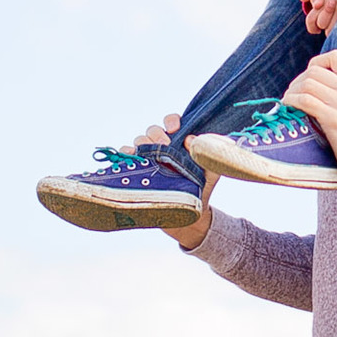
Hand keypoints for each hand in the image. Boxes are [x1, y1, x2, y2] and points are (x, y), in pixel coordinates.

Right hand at [135, 113, 214, 249]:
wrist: (190, 216)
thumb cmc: (201, 188)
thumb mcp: (211, 171)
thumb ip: (208, 153)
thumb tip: (191, 139)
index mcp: (179, 142)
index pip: (172, 123)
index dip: (171, 121)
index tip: (175, 128)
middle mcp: (162, 148)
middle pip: (153, 131)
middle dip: (156, 133)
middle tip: (164, 143)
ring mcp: (149, 159)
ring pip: (138, 142)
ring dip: (142, 143)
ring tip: (150, 153)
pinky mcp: (138, 172)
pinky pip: (125, 158)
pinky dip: (125, 154)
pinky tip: (130, 157)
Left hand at [284, 51, 336, 194]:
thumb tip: (313, 85)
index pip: (335, 56)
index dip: (316, 62)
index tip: (308, 76)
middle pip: (314, 71)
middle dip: (298, 81)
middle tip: (293, 93)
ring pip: (307, 84)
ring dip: (291, 92)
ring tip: (288, 101)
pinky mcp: (334, 119)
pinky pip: (305, 101)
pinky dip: (291, 102)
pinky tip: (289, 108)